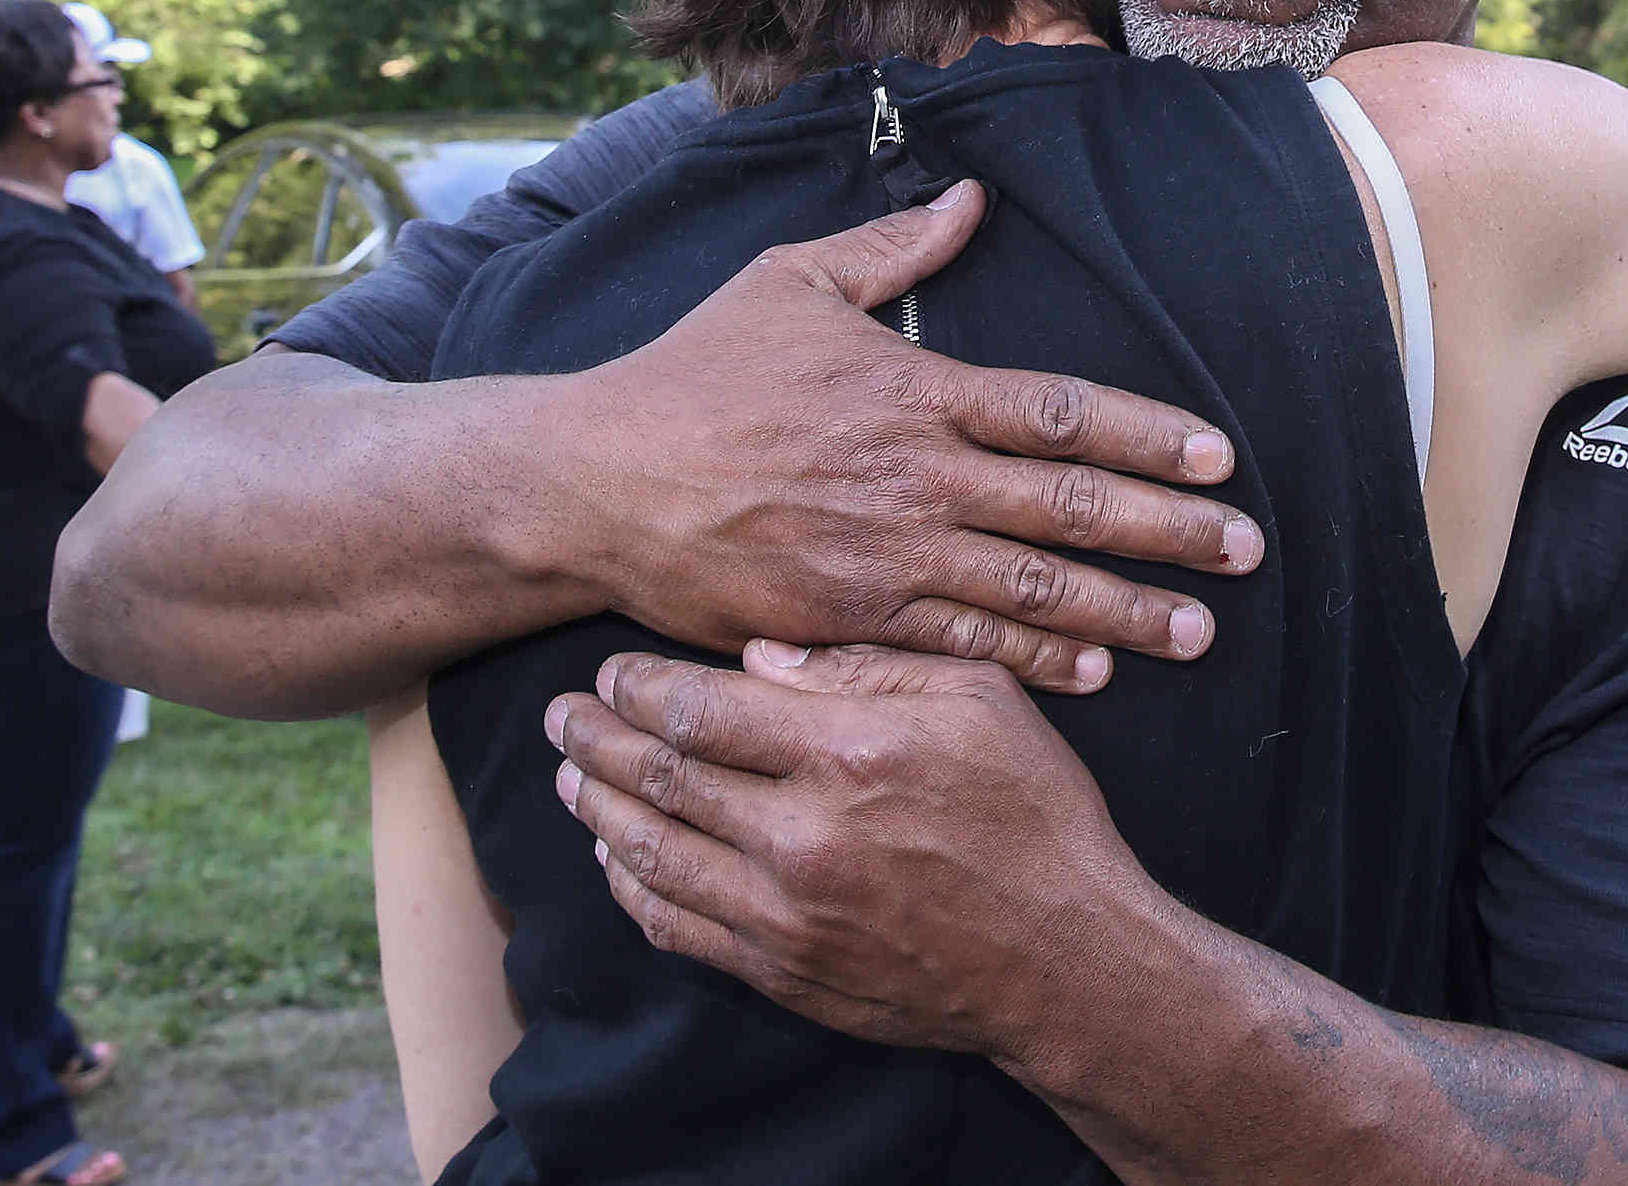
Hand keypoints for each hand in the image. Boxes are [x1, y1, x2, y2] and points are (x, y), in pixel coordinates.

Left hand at [546, 642, 1161, 1060]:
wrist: (1066, 959)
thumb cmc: (1034, 814)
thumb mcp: (979, 699)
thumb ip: (866, 666)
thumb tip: (759, 655)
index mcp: (848, 752)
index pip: (699, 708)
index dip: (638, 686)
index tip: (613, 671)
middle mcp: (802, 836)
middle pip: (657, 777)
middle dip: (594, 739)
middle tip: (561, 714)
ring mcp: (785, 914)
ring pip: (649, 854)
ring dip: (596, 810)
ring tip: (570, 777)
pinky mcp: (783, 972)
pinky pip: (675, 927)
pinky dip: (632, 888)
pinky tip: (619, 858)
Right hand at [548, 182, 1261, 693]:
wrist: (594, 480)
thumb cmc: (692, 375)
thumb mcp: (790, 282)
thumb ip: (893, 248)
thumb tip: (972, 200)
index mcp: (914, 391)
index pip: (1062, 413)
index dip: (1151, 437)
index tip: (1219, 457)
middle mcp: (914, 477)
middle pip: (1069, 509)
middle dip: (1168, 533)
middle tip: (1244, 553)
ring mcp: (883, 557)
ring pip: (1029, 592)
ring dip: (1122, 614)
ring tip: (1195, 631)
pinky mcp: (845, 621)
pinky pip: (957, 648)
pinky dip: (1030, 666)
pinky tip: (1089, 678)